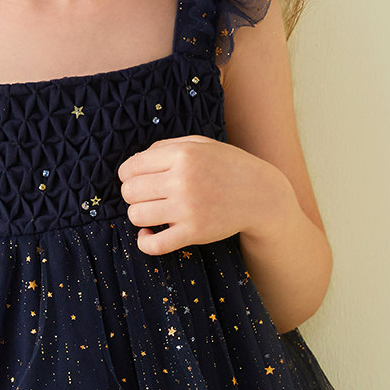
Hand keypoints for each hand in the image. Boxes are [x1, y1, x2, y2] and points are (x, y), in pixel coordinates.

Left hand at [116, 135, 294, 254]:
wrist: (260, 194)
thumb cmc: (225, 166)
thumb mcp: (199, 144)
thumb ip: (164, 147)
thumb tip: (132, 166)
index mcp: (182, 154)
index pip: (130, 168)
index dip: (128, 175)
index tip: (139, 180)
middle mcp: (183, 180)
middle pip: (129, 192)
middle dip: (133, 195)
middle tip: (148, 196)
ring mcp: (189, 208)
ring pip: (136, 216)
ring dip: (139, 215)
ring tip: (153, 212)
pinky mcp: (194, 233)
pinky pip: (153, 244)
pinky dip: (144, 242)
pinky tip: (149, 233)